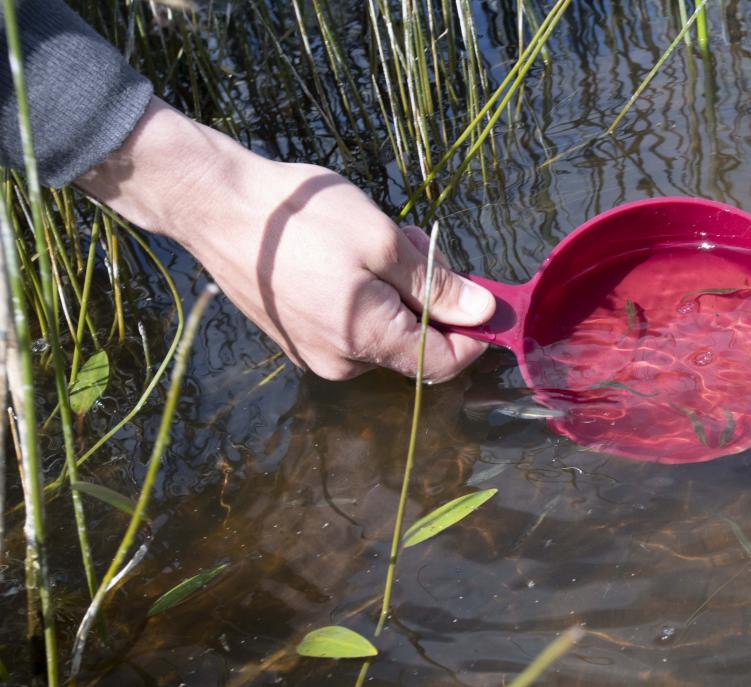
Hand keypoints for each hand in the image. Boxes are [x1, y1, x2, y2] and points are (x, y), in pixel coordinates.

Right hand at [76, 98, 494, 381]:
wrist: (214, 206)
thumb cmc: (302, 218)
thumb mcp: (383, 241)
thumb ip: (436, 284)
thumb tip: (481, 312)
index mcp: (367, 341)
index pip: (444, 363)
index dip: (472, 334)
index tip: (482, 295)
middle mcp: (341, 363)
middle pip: (415, 346)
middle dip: (430, 299)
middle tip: (418, 243)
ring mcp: (314, 353)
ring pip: (384, 333)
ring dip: (398, 292)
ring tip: (377, 241)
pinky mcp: (296, 337)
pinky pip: (351, 326)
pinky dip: (366, 295)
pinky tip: (347, 254)